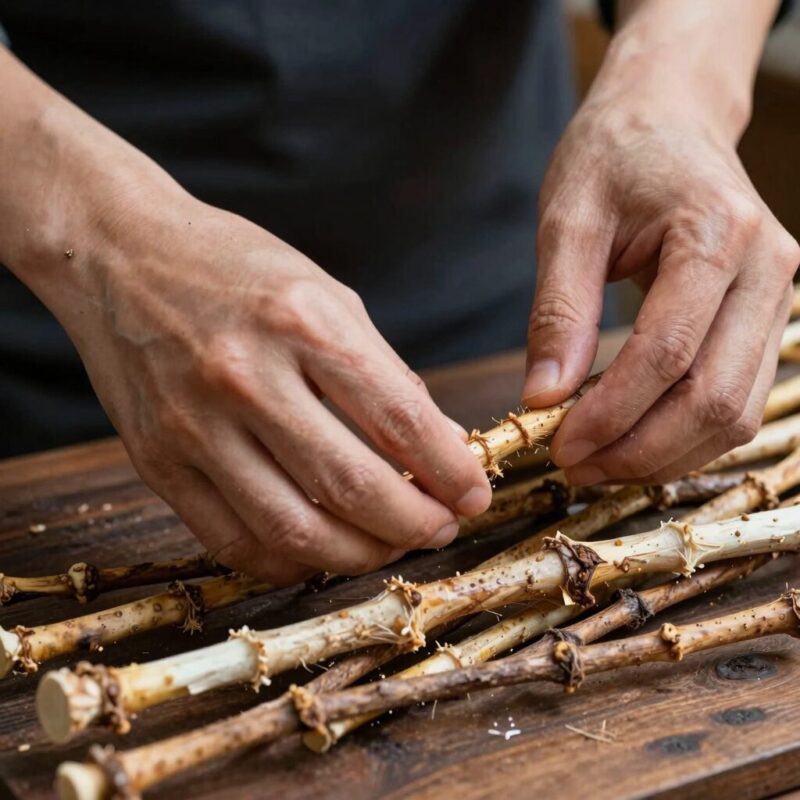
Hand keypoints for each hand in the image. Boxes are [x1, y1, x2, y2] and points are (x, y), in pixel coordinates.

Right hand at [0, 48, 490, 584]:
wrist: (118, 255)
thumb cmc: (235, 268)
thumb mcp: (326, 296)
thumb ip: (386, 375)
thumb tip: (441, 446)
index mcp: (303, 323)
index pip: (401, 421)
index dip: (452, 471)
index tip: (475, 493)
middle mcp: (246, 377)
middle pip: (352, 488)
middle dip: (417, 524)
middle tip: (442, 527)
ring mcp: (194, 426)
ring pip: (295, 530)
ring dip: (360, 554)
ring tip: (390, 544)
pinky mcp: (156, 462)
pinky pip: (232, 542)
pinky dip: (290, 561)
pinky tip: (321, 549)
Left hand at [523, 1, 798, 484]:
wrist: (668, 121)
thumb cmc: (615, 157)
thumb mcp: (568, 221)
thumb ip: (558, 310)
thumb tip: (544, 396)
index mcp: (716, 235)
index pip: (667, 354)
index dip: (612, 414)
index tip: (560, 446)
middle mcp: (768, 271)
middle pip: (714, 397)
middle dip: (640, 449)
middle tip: (576, 467)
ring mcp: (779, 298)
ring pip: (737, 411)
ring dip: (666, 453)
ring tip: (599, 462)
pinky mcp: (768, 319)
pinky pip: (741, 399)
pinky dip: (689, 434)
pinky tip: (635, 439)